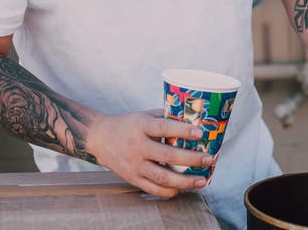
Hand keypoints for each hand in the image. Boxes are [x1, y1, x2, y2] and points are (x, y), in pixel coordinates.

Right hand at [86, 109, 215, 197]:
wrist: (100, 139)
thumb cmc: (127, 125)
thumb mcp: (144, 116)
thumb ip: (165, 118)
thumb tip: (192, 119)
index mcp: (140, 127)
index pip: (163, 128)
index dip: (182, 130)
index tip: (200, 133)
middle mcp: (137, 147)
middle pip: (167, 156)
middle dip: (191, 159)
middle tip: (208, 159)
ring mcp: (135, 165)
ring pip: (163, 177)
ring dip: (185, 181)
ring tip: (201, 180)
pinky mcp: (133, 178)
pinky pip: (154, 189)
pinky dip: (170, 191)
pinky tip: (183, 188)